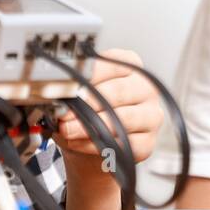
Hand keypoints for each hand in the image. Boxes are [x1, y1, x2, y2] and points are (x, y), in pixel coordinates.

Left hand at [55, 49, 162, 165]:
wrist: (90, 139)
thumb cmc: (87, 108)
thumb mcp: (78, 91)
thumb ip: (72, 87)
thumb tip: (59, 94)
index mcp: (130, 64)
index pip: (111, 65)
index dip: (86, 78)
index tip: (65, 88)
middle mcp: (145, 87)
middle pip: (118, 92)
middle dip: (86, 104)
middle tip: (63, 113)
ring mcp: (151, 115)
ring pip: (122, 120)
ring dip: (89, 127)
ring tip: (67, 130)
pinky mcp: (148, 141)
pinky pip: (124, 145)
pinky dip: (97, 145)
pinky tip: (80, 143)